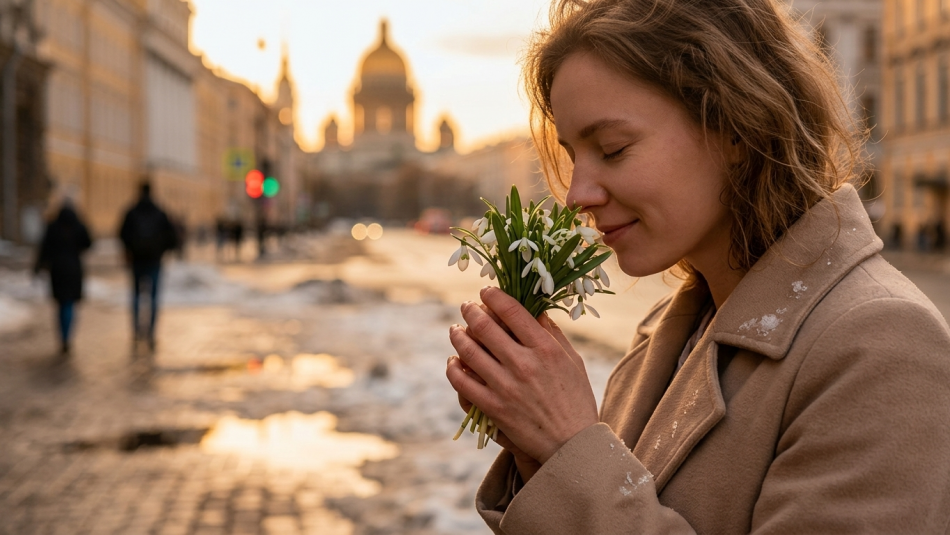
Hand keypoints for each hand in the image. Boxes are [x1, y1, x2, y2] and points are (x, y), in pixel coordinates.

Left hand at [446, 287, 598, 464]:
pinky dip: (453, 368)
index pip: (512, 312)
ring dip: (457, 335)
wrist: (572, 445)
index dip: (494, 296)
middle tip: (466, 306)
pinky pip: (462, 383)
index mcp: (546, 349)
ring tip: (455, 330)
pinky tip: (453, 361)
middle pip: (485, 327)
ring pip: (469, 351)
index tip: (486, 291)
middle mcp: (524, 364)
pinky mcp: (493, 408)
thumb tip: (534, 309)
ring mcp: (506, 387)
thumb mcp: (573, 361)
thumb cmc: (576, 400)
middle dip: (471, 311)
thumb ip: (552, 334)